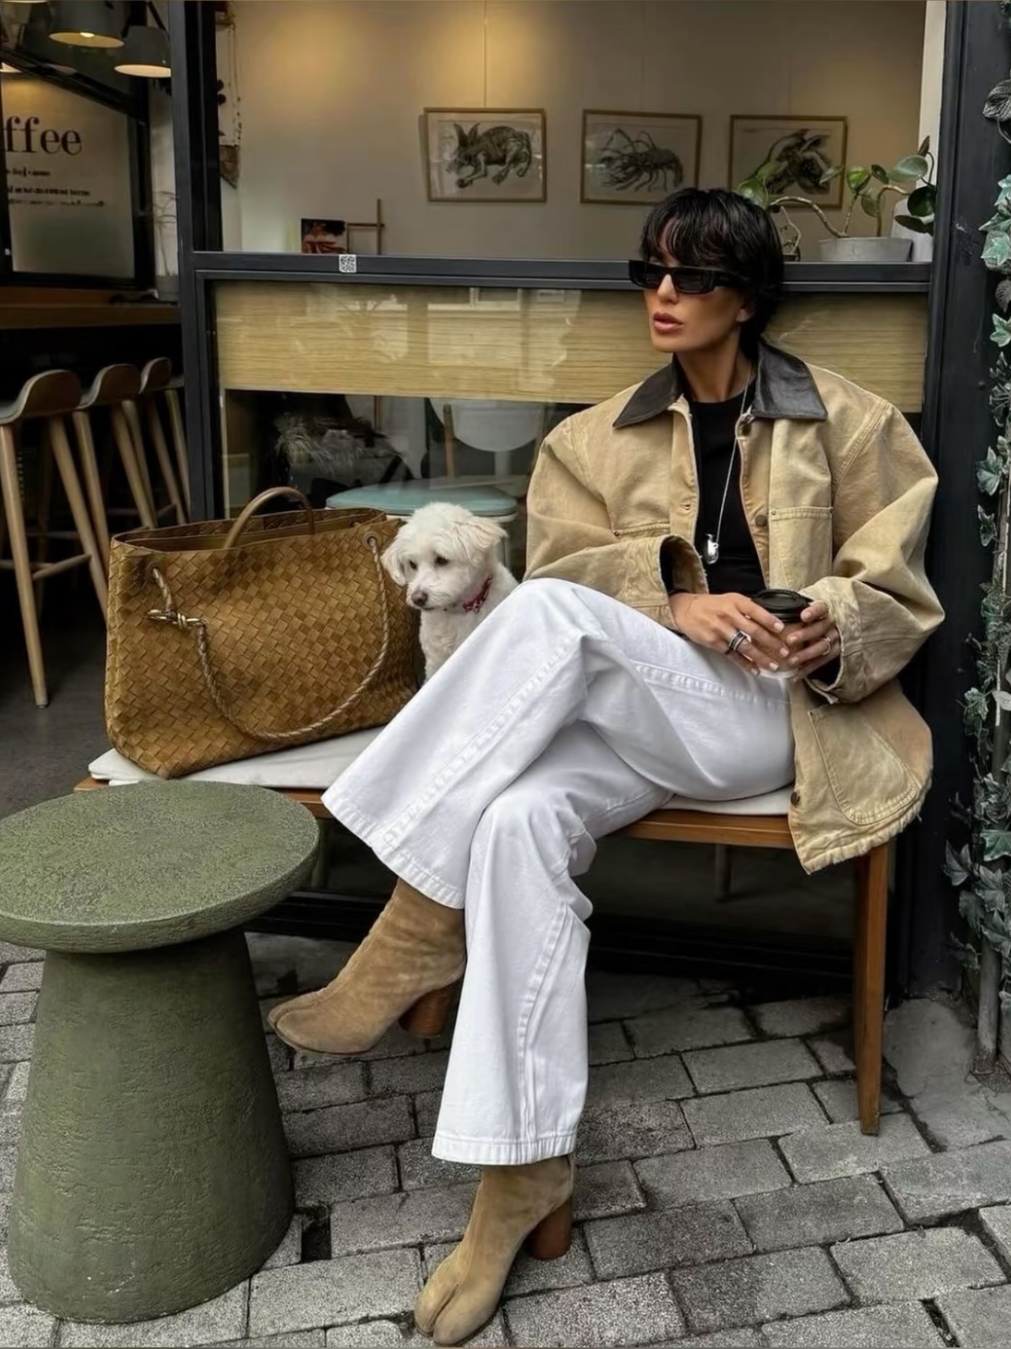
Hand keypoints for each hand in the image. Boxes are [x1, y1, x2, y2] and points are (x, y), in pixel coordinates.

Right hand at [668, 592, 790, 675]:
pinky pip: (732, 655)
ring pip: (745, 646)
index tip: (782, 629)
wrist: (686, 610)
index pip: (756, 611)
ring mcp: (721, 630)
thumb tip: (769, 620)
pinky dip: (745, 663)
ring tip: (774, 665)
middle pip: (754, 631)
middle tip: (785, 651)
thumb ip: (747, 608)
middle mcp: (729, 615)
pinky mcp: (714, 642)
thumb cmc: (711, 605)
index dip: (770, 620)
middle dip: (771, 643)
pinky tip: (755, 670)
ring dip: (761, 657)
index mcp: (735, 602)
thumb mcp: (730, 599)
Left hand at [783, 600, 840, 678]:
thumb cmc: (809, 619)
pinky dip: (808, 668)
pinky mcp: (834, 652)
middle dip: (805, 634)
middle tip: (790, 640)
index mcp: (823, 611)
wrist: (829, 629)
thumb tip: (765, 610)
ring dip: (806, 654)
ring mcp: (834, 638)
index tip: (802, 616)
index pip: (821, 608)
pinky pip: (822, 661)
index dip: (813, 612)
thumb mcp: (803, 611)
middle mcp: (831, 623)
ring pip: (822, 646)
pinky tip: (796, 674)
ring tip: (791, 661)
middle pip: (821, 628)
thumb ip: (791, 612)